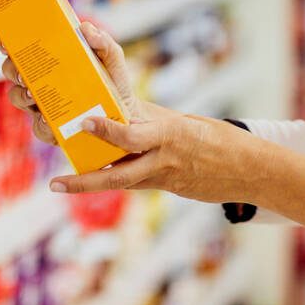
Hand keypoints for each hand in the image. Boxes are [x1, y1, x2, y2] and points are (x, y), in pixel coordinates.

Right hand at [1, 20, 170, 144]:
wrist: (125, 115)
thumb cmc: (113, 82)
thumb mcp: (112, 59)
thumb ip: (103, 42)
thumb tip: (85, 28)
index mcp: (52, 62)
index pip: (23, 50)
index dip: (9, 45)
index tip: (6, 44)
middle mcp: (41, 82)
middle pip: (13, 72)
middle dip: (11, 70)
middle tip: (20, 72)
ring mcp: (42, 105)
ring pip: (18, 98)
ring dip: (20, 95)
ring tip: (32, 95)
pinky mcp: (51, 128)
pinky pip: (38, 128)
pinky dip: (42, 124)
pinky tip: (49, 121)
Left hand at [48, 114, 258, 203]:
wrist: (249, 171)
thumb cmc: (220, 138)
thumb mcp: (189, 123)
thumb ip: (157, 122)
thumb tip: (126, 116)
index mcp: (170, 137)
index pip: (133, 137)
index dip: (108, 132)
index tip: (86, 122)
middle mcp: (162, 161)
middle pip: (118, 176)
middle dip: (85, 181)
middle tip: (56, 183)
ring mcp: (163, 179)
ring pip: (120, 184)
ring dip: (89, 184)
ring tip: (61, 185)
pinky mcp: (166, 188)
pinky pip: (134, 182)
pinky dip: (114, 177)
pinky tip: (92, 177)